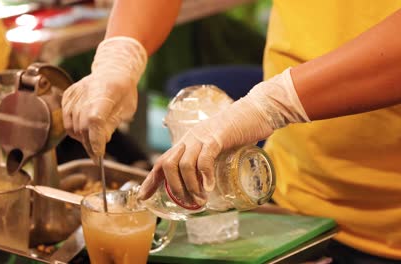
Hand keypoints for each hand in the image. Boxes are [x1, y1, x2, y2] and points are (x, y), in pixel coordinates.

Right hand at [62, 37, 146, 160]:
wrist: (113, 71)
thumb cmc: (123, 91)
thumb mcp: (126, 109)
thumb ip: (113, 124)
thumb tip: (102, 142)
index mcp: (105, 93)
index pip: (95, 120)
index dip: (95, 139)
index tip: (99, 154)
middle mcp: (86, 92)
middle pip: (82, 126)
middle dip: (90, 144)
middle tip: (97, 155)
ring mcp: (74, 93)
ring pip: (72, 126)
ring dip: (82, 139)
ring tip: (92, 143)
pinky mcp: (67, 96)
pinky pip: (66, 119)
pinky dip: (74, 129)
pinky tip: (84, 131)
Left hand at [138, 68, 310, 205]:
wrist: (257, 110)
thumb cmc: (239, 131)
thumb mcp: (218, 146)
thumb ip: (209, 159)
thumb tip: (205, 182)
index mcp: (188, 141)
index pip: (163, 160)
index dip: (151, 180)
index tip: (143, 197)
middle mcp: (190, 138)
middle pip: (168, 164)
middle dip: (173, 187)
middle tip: (187, 202)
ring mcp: (203, 136)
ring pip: (184, 164)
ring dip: (190, 186)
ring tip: (200, 199)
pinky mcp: (218, 136)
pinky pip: (205, 157)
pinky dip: (205, 175)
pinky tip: (209, 187)